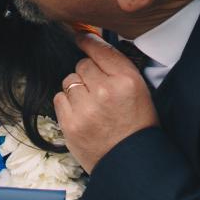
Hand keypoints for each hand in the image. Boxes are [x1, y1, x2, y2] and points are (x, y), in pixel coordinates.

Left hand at [54, 32, 158, 172]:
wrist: (131, 162)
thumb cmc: (137, 125)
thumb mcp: (140, 90)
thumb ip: (117, 67)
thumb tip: (92, 42)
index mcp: (127, 80)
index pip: (100, 49)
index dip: (88, 41)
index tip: (81, 37)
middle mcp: (105, 90)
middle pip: (81, 65)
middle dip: (87, 74)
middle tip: (98, 91)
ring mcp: (85, 108)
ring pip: (68, 81)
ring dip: (76, 90)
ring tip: (90, 105)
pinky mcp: (70, 123)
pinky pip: (59, 99)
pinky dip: (67, 104)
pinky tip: (82, 115)